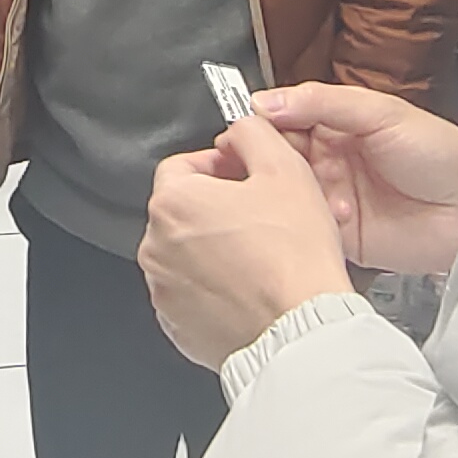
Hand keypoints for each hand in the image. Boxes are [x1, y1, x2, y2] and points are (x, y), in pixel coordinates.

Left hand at [140, 118, 357, 369]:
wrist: (301, 329)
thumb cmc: (294, 258)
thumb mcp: (284, 168)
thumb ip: (253, 133)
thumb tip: (241, 128)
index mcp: (173, 203)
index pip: (182, 165)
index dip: (219, 165)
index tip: (242, 175)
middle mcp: (156, 247)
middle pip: (183, 210)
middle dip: (217, 207)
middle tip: (260, 216)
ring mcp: (164, 290)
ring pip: (187, 253)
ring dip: (215, 248)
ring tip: (260, 255)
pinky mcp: (177, 325)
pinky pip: (192, 293)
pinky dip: (215, 287)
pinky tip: (250, 286)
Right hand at [246, 82, 457, 279]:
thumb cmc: (441, 154)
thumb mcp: (383, 113)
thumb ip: (324, 103)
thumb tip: (265, 100)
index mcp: (336, 124)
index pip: (283, 118)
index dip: (259, 123)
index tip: (238, 130)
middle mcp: (328, 160)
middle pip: (277, 157)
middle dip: (260, 160)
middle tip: (246, 164)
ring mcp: (330, 198)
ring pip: (285, 193)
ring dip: (283, 192)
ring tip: (284, 191)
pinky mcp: (338, 235)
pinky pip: (306, 227)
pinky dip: (307, 222)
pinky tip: (329, 214)